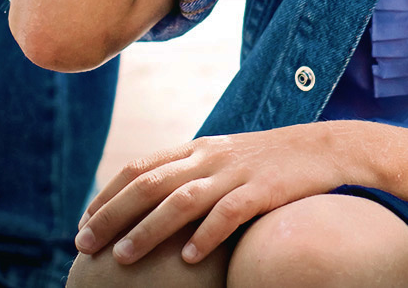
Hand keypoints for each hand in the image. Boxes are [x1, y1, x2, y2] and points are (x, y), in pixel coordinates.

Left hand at [74, 123, 349, 264]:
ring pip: (181, 198)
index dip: (108, 194)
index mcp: (198, 148)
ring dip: (147, 229)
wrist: (324, 147)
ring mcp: (236, 172)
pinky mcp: (263, 190)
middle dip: (111, 214)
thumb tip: (154, 205)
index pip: (140, 167)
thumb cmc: (270, 163)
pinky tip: (189, 258)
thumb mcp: (226, 159)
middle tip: (83, 245)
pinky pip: (229, 213)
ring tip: (122, 257)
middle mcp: (210, 157)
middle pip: (150, 183)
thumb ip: (193, 175)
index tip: (83, 223)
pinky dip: (206, 234)